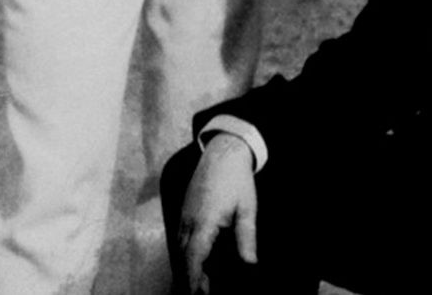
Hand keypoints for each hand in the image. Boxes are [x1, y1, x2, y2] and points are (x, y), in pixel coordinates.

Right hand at [177, 133, 258, 292]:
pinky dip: (188, 255)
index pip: (194, 258)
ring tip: (201, 287)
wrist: (223, 151)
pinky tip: (199, 263)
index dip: (193, 279)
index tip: (196, 294)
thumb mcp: (247, 209)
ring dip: (188, 268)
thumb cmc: (237, 179)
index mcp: (204, 222)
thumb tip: (250, 264)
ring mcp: (184, 216)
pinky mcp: (185, 212)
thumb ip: (246, 238)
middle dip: (190, 280)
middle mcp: (189, 222)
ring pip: (181, 250)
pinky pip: (182, 240)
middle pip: (184, 259)